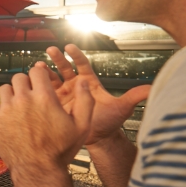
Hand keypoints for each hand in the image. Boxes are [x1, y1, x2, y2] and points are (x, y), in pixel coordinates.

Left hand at [0, 67, 94, 171]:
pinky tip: (13, 121)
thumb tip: (83, 82)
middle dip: (25, 84)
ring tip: (21, 107)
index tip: (40, 84)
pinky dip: (3, 109)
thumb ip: (85, 101)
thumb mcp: (82, 127)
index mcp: (44, 98)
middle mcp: (23, 100)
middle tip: (31, 97)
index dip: (39, 76)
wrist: (38, 170)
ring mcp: (6, 109)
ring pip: (5, 89)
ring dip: (13, 94)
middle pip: (19, 77)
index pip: (36, 71)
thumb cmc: (60, 150)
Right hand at [36, 45, 150, 146]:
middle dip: (58, 58)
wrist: (97, 139)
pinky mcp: (55, 104)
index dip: (76, 55)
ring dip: (45, 71)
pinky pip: (46, 93)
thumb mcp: (122, 107)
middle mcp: (76, 85)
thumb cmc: (110, 123)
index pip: (82, 64)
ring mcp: (64, 94)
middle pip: (65, 67)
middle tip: (51, 50)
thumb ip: (135, 95)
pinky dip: (39, 86)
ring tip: (38, 66)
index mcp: (90, 82)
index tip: (69, 47)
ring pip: (53, 78)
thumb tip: (152, 87)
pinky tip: (33, 81)